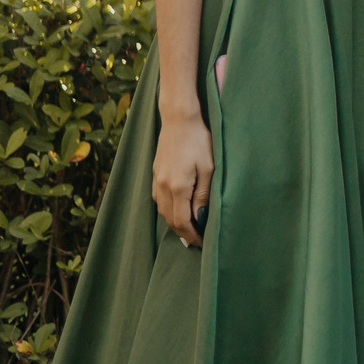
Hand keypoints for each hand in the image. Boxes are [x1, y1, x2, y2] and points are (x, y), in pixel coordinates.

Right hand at [151, 110, 212, 250]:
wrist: (179, 120)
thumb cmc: (199, 141)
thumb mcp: (209, 168)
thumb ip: (203, 195)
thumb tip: (200, 217)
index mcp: (177, 187)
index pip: (182, 221)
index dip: (192, 235)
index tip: (203, 242)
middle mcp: (162, 187)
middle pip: (170, 220)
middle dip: (183, 233)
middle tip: (198, 241)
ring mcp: (156, 181)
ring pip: (163, 211)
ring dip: (175, 222)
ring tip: (190, 229)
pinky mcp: (155, 174)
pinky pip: (160, 200)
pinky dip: (169, 210)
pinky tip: (179, 210)